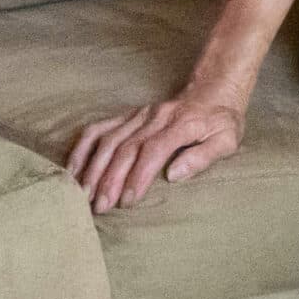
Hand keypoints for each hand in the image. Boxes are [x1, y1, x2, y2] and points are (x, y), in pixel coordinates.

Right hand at [66, 87, 246, 213]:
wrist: (213, 91)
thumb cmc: (222, 122)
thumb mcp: (227, 140)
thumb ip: (203, 157)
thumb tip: (174, 175)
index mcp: (182, 124)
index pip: (153, 150)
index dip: (138, 176)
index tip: (127, 200)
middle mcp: (156, 117)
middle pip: (126, 148)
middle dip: (110, 179)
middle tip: (100, 206)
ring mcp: (139, 115)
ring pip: (108, 140)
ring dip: (93, 168)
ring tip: (83, 194)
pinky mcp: (128, 116)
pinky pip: (99, 129)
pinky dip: (83, 148)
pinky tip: (72, 169)